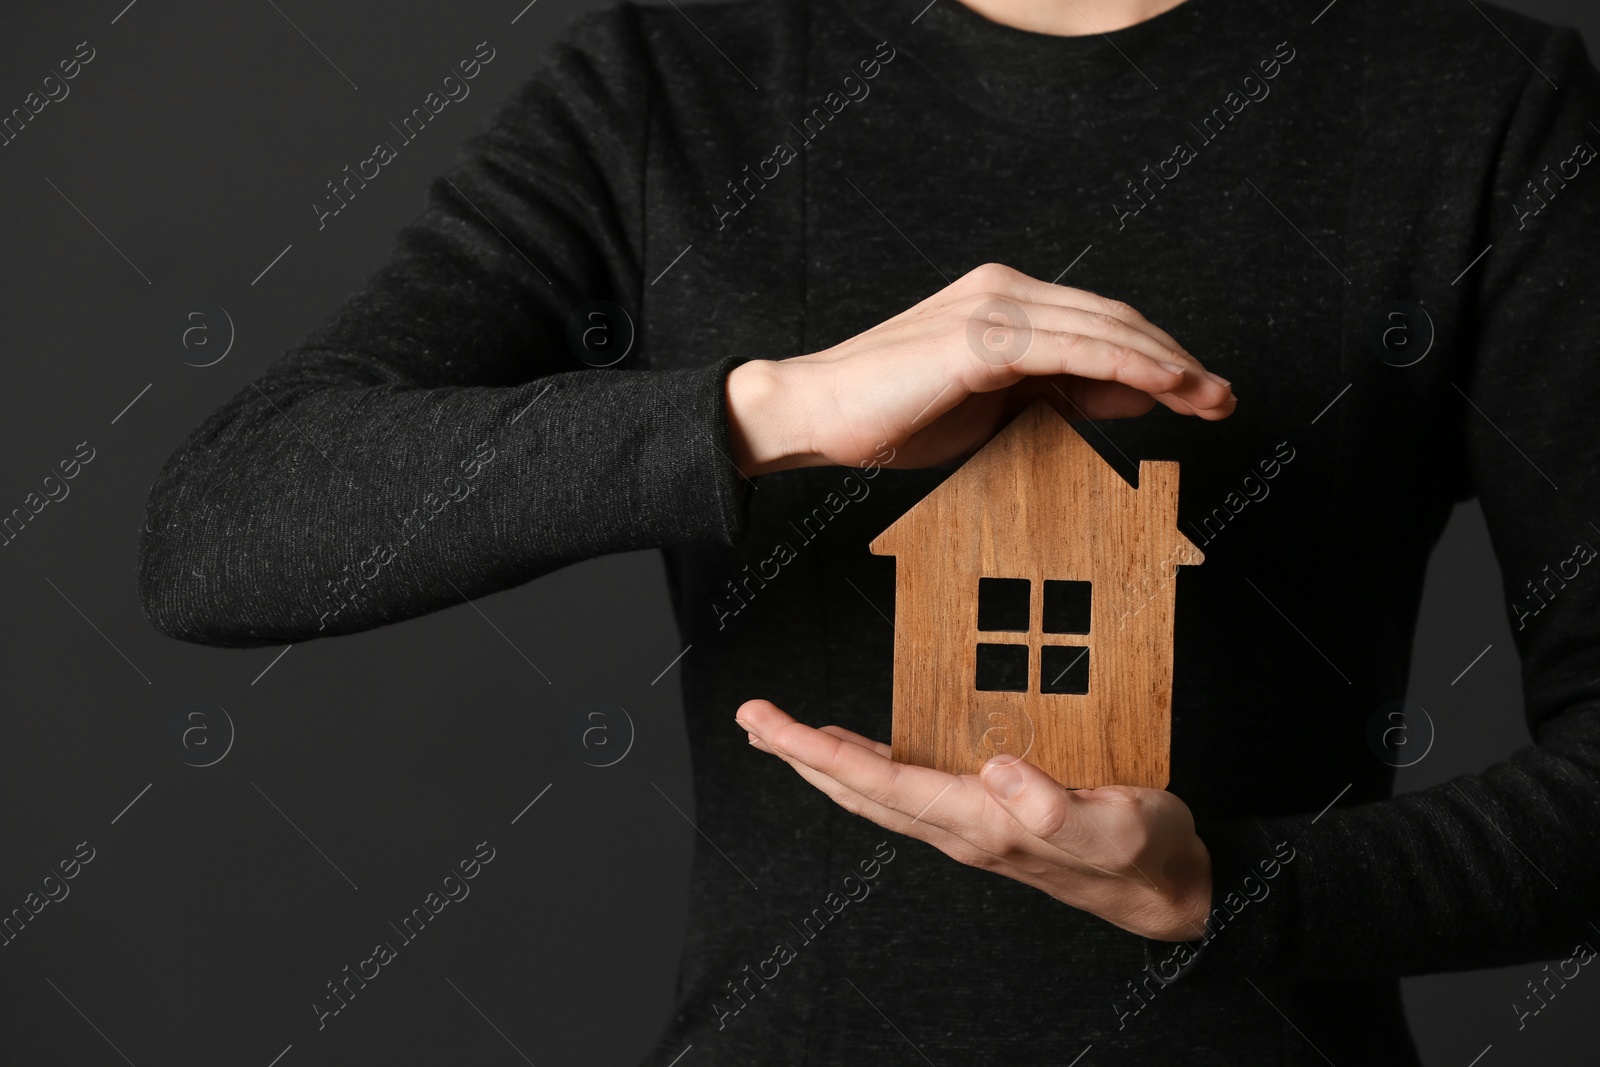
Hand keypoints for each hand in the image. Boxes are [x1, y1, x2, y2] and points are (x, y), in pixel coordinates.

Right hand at [725, 261, 1236, 475]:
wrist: (818, 412)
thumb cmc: (895, 415)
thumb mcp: (997, 410)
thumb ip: (1062, 396)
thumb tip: (1134, 398)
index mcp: (1005, 301)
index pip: (1101, 323)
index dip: (1158, 355)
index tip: (1202, 391)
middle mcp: (1005, 290)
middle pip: (1114, 319)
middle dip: (1177, 359)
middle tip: (1225, 397)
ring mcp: (994, 308)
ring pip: (1103, 330)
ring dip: (1167, 364)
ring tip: (1212, 397)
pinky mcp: (982, 337)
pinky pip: (1072, 349)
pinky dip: (1125, 365)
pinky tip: (1166, 386)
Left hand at [734, 698, 1212, 941]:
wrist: (1168, 890)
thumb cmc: (1146, 853)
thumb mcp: (1116, 826)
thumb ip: (1056, 807)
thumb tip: (998, 770)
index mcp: (982, 824)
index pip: (878, 785)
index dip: (816, 752)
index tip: (769, 723)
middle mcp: (961, 828)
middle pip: (859, 791)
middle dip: (799, 755)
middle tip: (752, 718)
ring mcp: (969, 825)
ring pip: (875, 792)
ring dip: (824, 761)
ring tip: (783, 732)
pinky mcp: (986, 816)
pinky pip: (906, 788)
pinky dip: (868, 764)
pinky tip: (857, 751)